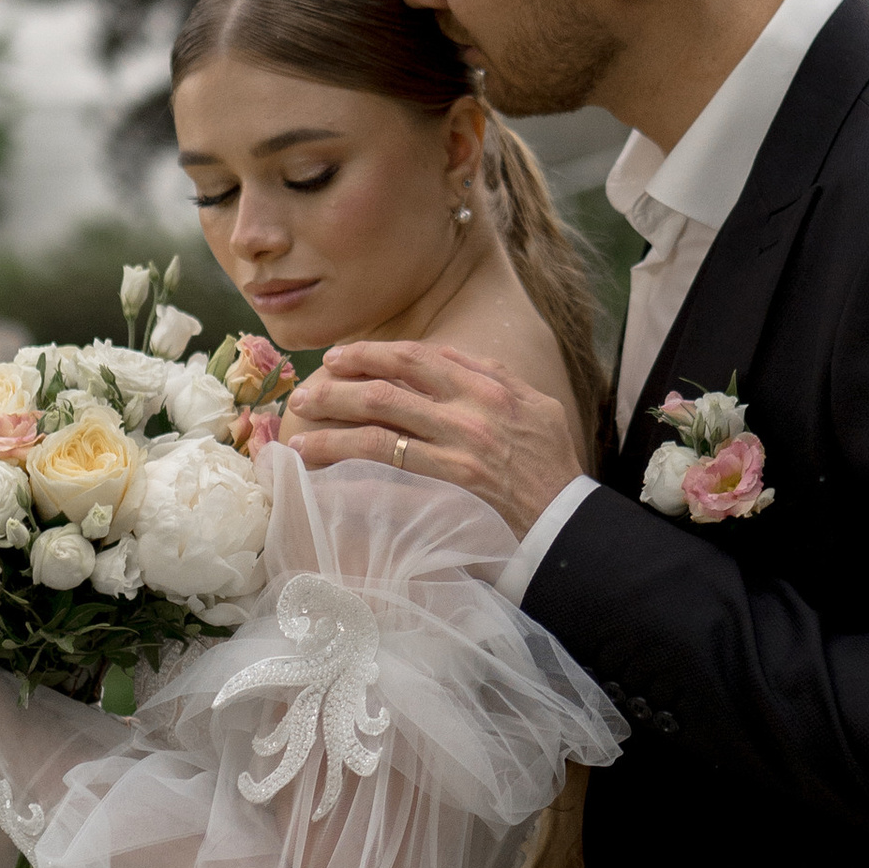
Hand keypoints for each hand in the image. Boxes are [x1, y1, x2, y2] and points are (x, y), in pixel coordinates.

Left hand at [287, 339, 583, 538]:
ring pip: (381, 421)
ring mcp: (460, 443)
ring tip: (300, 428)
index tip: (340, 357)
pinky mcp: (453, 478)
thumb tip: (451, 357)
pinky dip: (350, 460)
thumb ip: (493, 376)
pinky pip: (390, 463)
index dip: (372, 352)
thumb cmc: (552, 462)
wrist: (568, 515)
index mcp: (488, 384)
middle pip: (390, 382)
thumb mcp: (535, 403)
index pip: (418, 357)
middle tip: (307, 390)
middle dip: (340, 382)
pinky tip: (321, 466)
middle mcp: (471, 407)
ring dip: (333, 421)